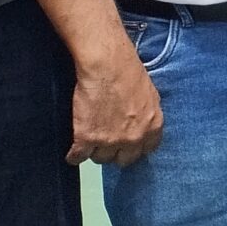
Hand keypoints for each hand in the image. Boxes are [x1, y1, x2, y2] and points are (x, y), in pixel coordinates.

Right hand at [71, 43, 163, 164]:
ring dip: (95, 151)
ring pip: (100, 159)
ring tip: (91, 139)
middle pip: (123, 159)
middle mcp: (133, 138)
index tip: (127, 146)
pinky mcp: (86, 138)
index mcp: (152, 127)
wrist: (107, 66)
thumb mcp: (150, 96)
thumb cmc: (129, 73)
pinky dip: (74, 155)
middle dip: (115, 152)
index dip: (134, 148)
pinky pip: (77, 158)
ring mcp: (110, 140)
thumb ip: (147, 117)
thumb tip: (142, 125)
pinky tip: (74, 151)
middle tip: (107, 143)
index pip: (145, 151)